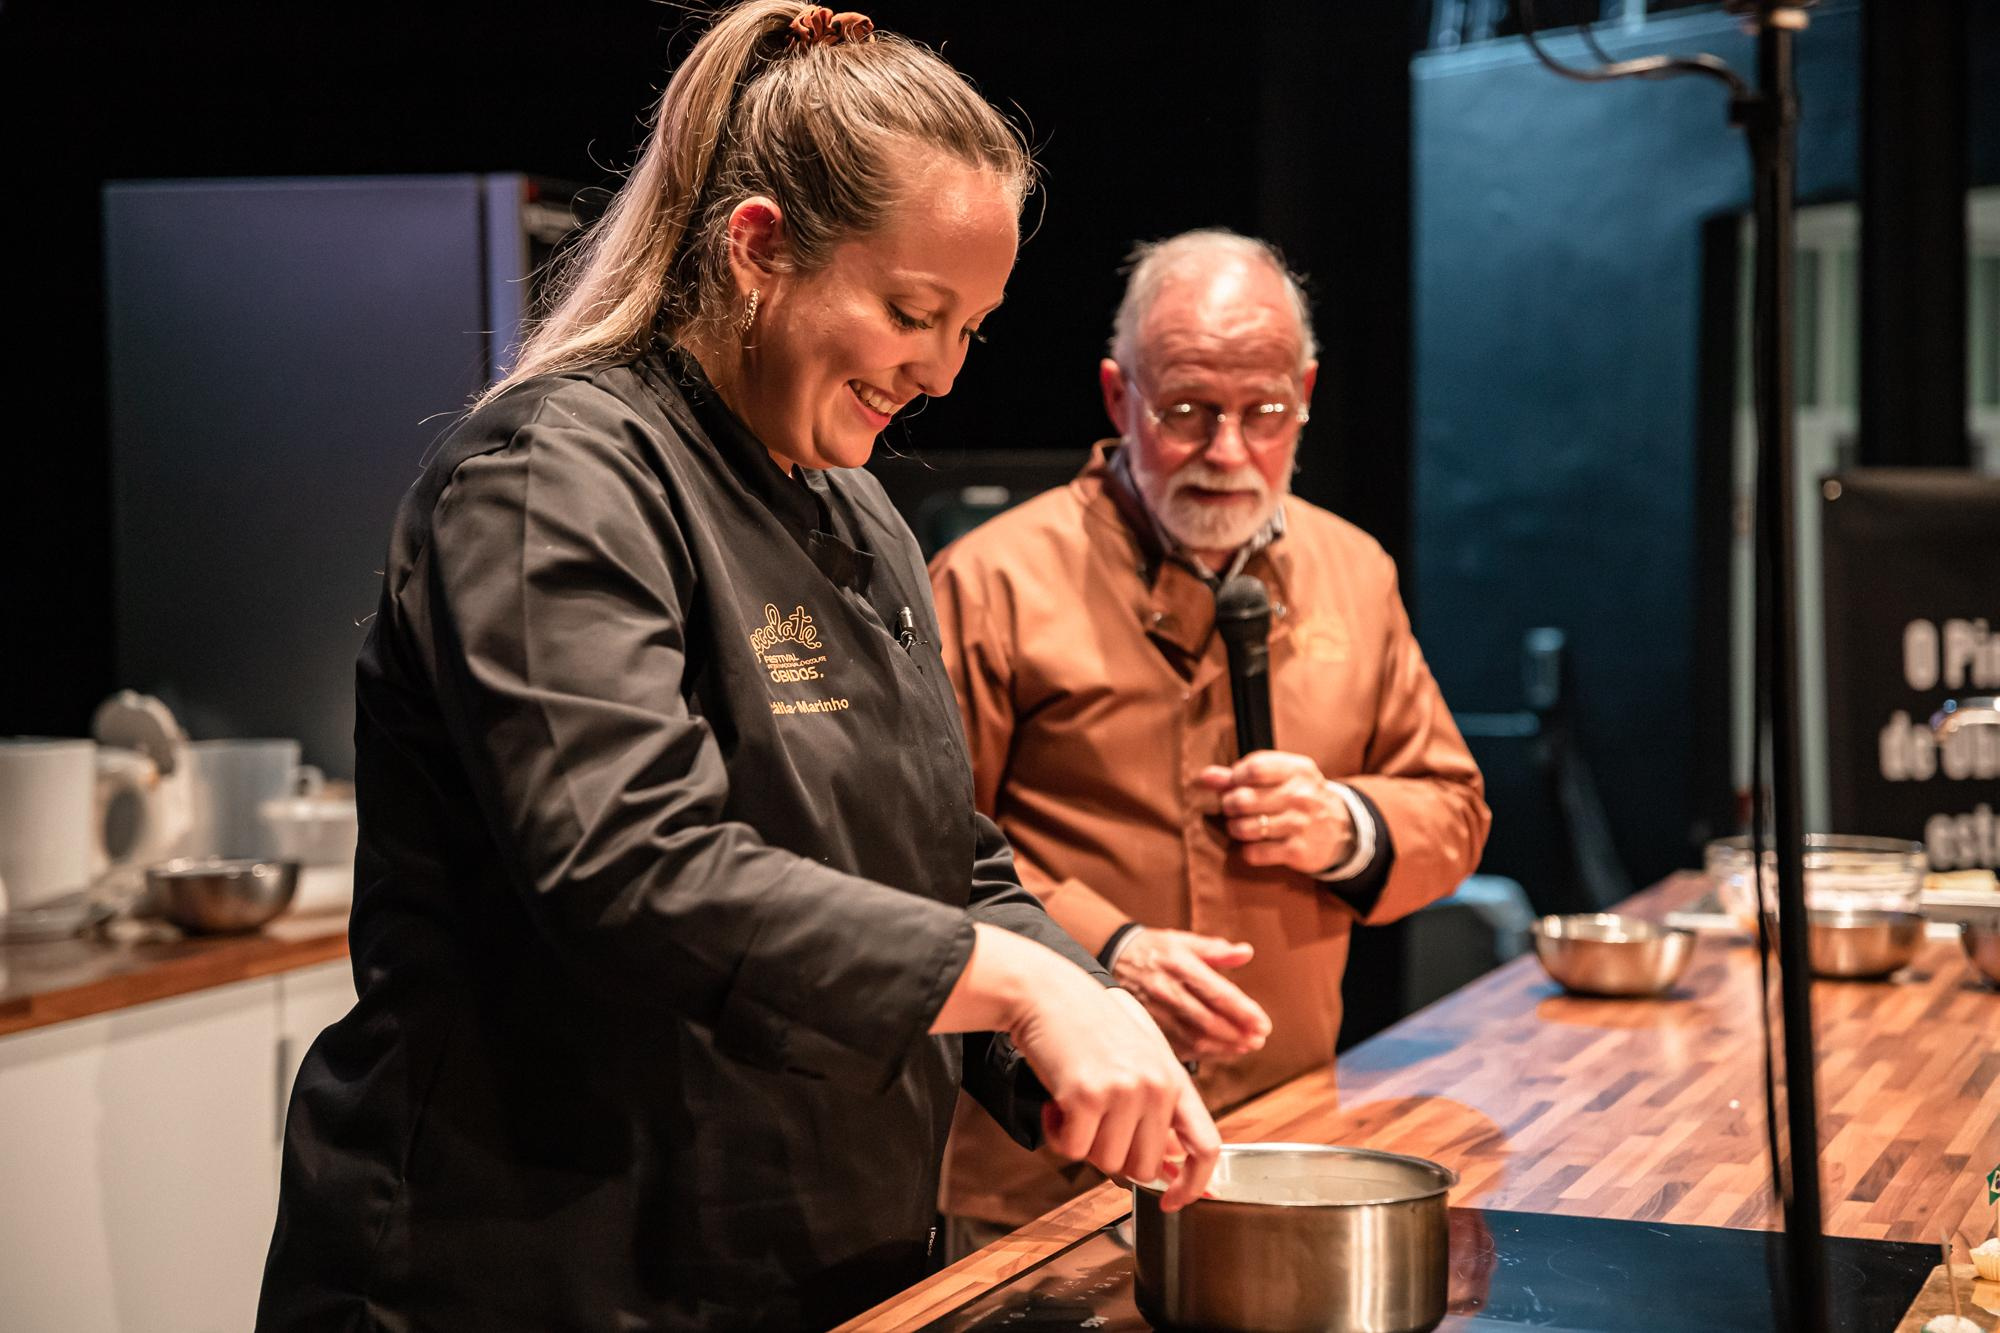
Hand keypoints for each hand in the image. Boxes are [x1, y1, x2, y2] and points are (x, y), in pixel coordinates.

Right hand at [932, 925, 1220, 1209]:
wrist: (1047, 992)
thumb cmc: (1089, 1026)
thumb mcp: (1138, 1061)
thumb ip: (1158, 1113)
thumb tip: (1169, 1168)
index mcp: (1174, 1079)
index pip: (1207, 1146)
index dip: (1194, 1186)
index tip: (1174, 1200)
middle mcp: (1156, 1087)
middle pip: (1144, 1168)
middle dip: (1113, 1155)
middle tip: (1094, 1123)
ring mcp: (1123, 1091)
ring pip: (1106, 1163)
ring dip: (1082, 1142)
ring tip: (1074, 1103)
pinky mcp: (1086, 1096)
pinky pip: (1072, 1150)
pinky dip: (1057, 1135)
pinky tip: (1056, 1103)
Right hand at [1112, 928, 1270, 1061]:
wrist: (1114, 956)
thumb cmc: (1155, 949)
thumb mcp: (1184, 940)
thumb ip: (1217, 950)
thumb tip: (1246, 953)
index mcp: (1180, 964)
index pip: (1219, 993)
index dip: (1244, 1012)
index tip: (1264, 1024)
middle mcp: (1167, 989)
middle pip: (1208, 1020)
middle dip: (1237, 1034)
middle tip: (1258, 1040)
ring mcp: (1155, 1010)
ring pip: (1194, 1037)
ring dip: (1223, 1047)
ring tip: (1243, 1047)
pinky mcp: (1147, 1025)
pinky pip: (1177, 1046)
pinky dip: (1201, 1052)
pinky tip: (1218, 1051)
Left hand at [1196, 751, 1354, 874]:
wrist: (1341, 830)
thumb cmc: (1298, 798)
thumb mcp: (1279, 778)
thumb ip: (1239, 775)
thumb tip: (1204, 777)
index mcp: (1297, 770)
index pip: (1253, 768)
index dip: (1235, 778)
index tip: (1236, 784)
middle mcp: (1301, 795)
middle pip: (1243, 799)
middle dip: (1229, 806)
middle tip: (1234, 808)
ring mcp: (1301, 824)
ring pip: (1246, 828)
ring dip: (1236, 829)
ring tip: (1242, 826)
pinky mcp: (1299, 851)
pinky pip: (1256, 853)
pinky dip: (1248, 851)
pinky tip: (1255, 845)